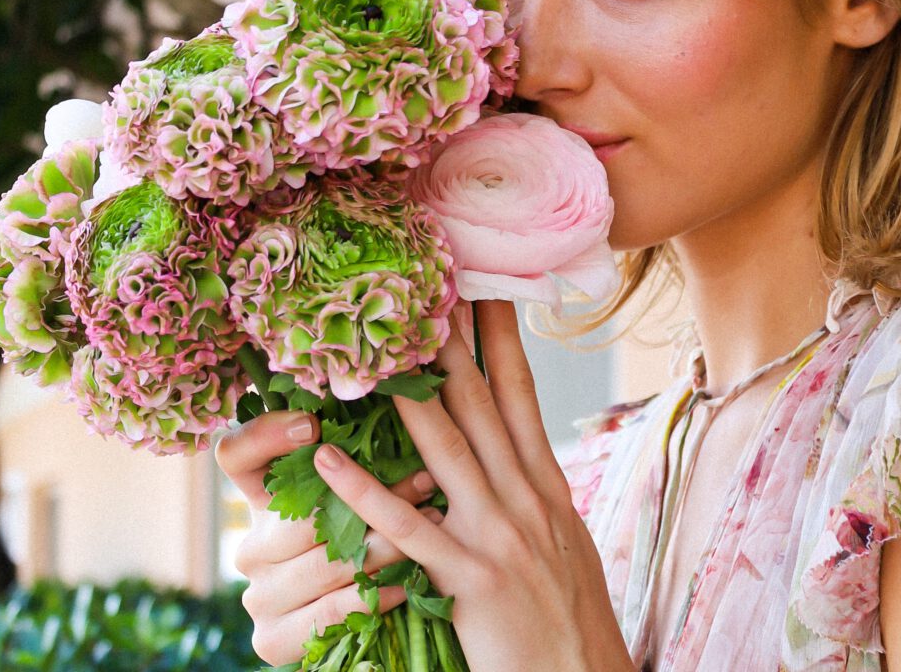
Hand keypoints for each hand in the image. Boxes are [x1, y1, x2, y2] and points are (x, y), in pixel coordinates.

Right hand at [213, 408, 443, 664]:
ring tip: (433, 523)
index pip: (236, 455)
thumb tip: (411, 402)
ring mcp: (259, 594)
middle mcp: (252, 544)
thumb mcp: (364, 497)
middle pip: (300, 516)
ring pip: (324, 564)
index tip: (312, 425)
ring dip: (386, 543)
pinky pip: (328, 612)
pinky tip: (407, 583)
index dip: (265, 436)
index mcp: (261, 500)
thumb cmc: (374, 540)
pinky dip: (373, 596)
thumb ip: (366, 459)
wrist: (364, 633)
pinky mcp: (270, 639)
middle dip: (370, 497)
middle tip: (426, 479)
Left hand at [310, 299, 633, 671]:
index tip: (483, 283)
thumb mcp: (564, 540)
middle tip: (424, 282)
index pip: (521, 391)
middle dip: (452, 339)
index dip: (500, 335)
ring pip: (446, 448)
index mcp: (547, 484)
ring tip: (372, 348)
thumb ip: (534, 494)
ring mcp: (498, 535)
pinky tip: (329, 459)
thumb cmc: (572, 617)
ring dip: (408, 394)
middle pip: (483, 401)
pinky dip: (364, 491)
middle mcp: (525, 497)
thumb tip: (514, 452)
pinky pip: (406, 528)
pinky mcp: (469, 580)